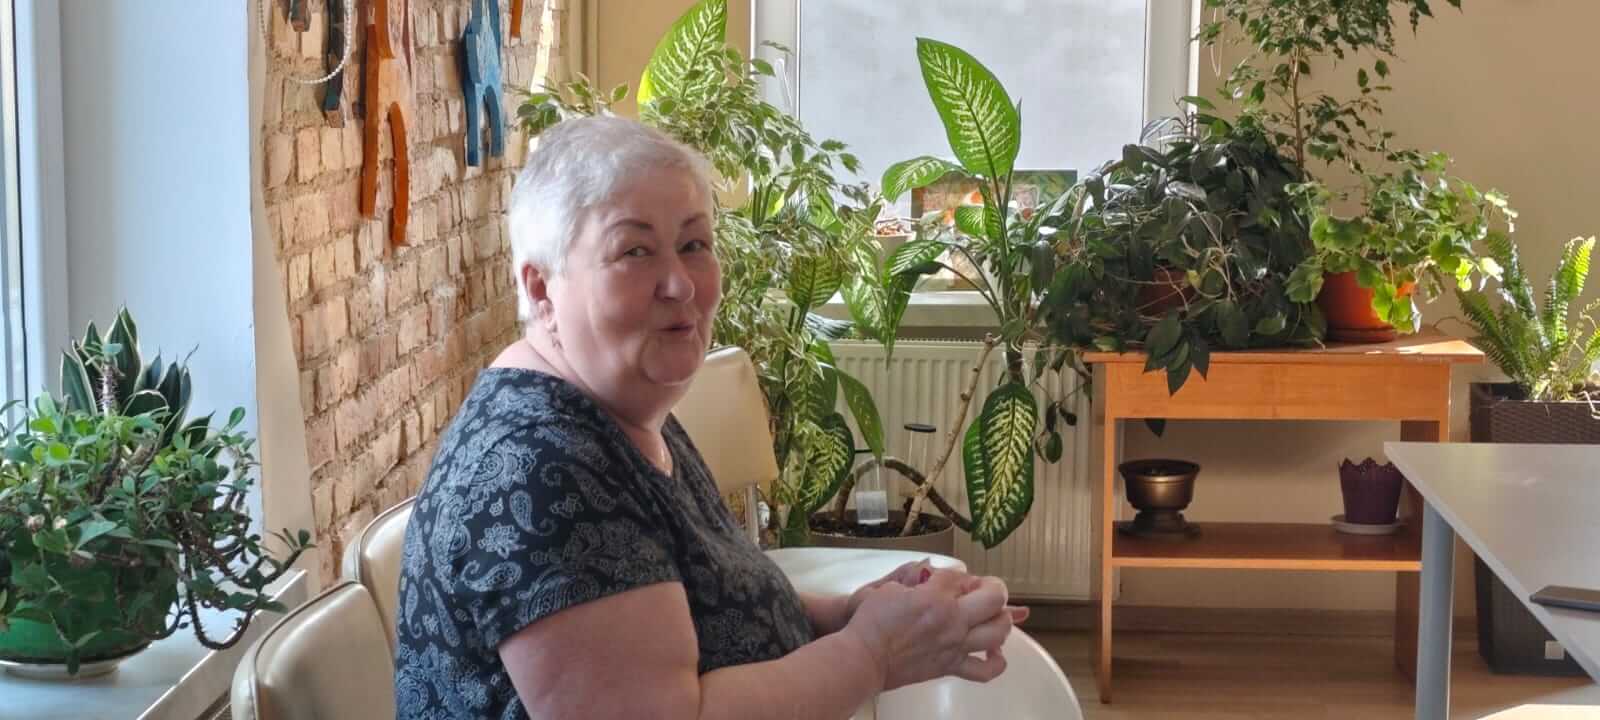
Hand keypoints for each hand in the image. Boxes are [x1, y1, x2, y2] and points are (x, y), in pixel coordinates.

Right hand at [843, 569, 1020, 690]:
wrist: (864, 657)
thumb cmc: (870, 621)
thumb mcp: (889, 586)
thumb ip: (913, 577)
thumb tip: (929, 572)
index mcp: (934, 597)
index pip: (960, 576)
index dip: (957, 575)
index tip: (949, 579)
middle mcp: (952, 620)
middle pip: (993, 598)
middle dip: (993, 588)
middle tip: (984, 588)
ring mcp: (955, 645)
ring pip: (998, 631)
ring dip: (1001, 619)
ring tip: (993, 615)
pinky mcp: (951, 666)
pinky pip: (985, 670)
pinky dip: (996, 662)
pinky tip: (994, 651)